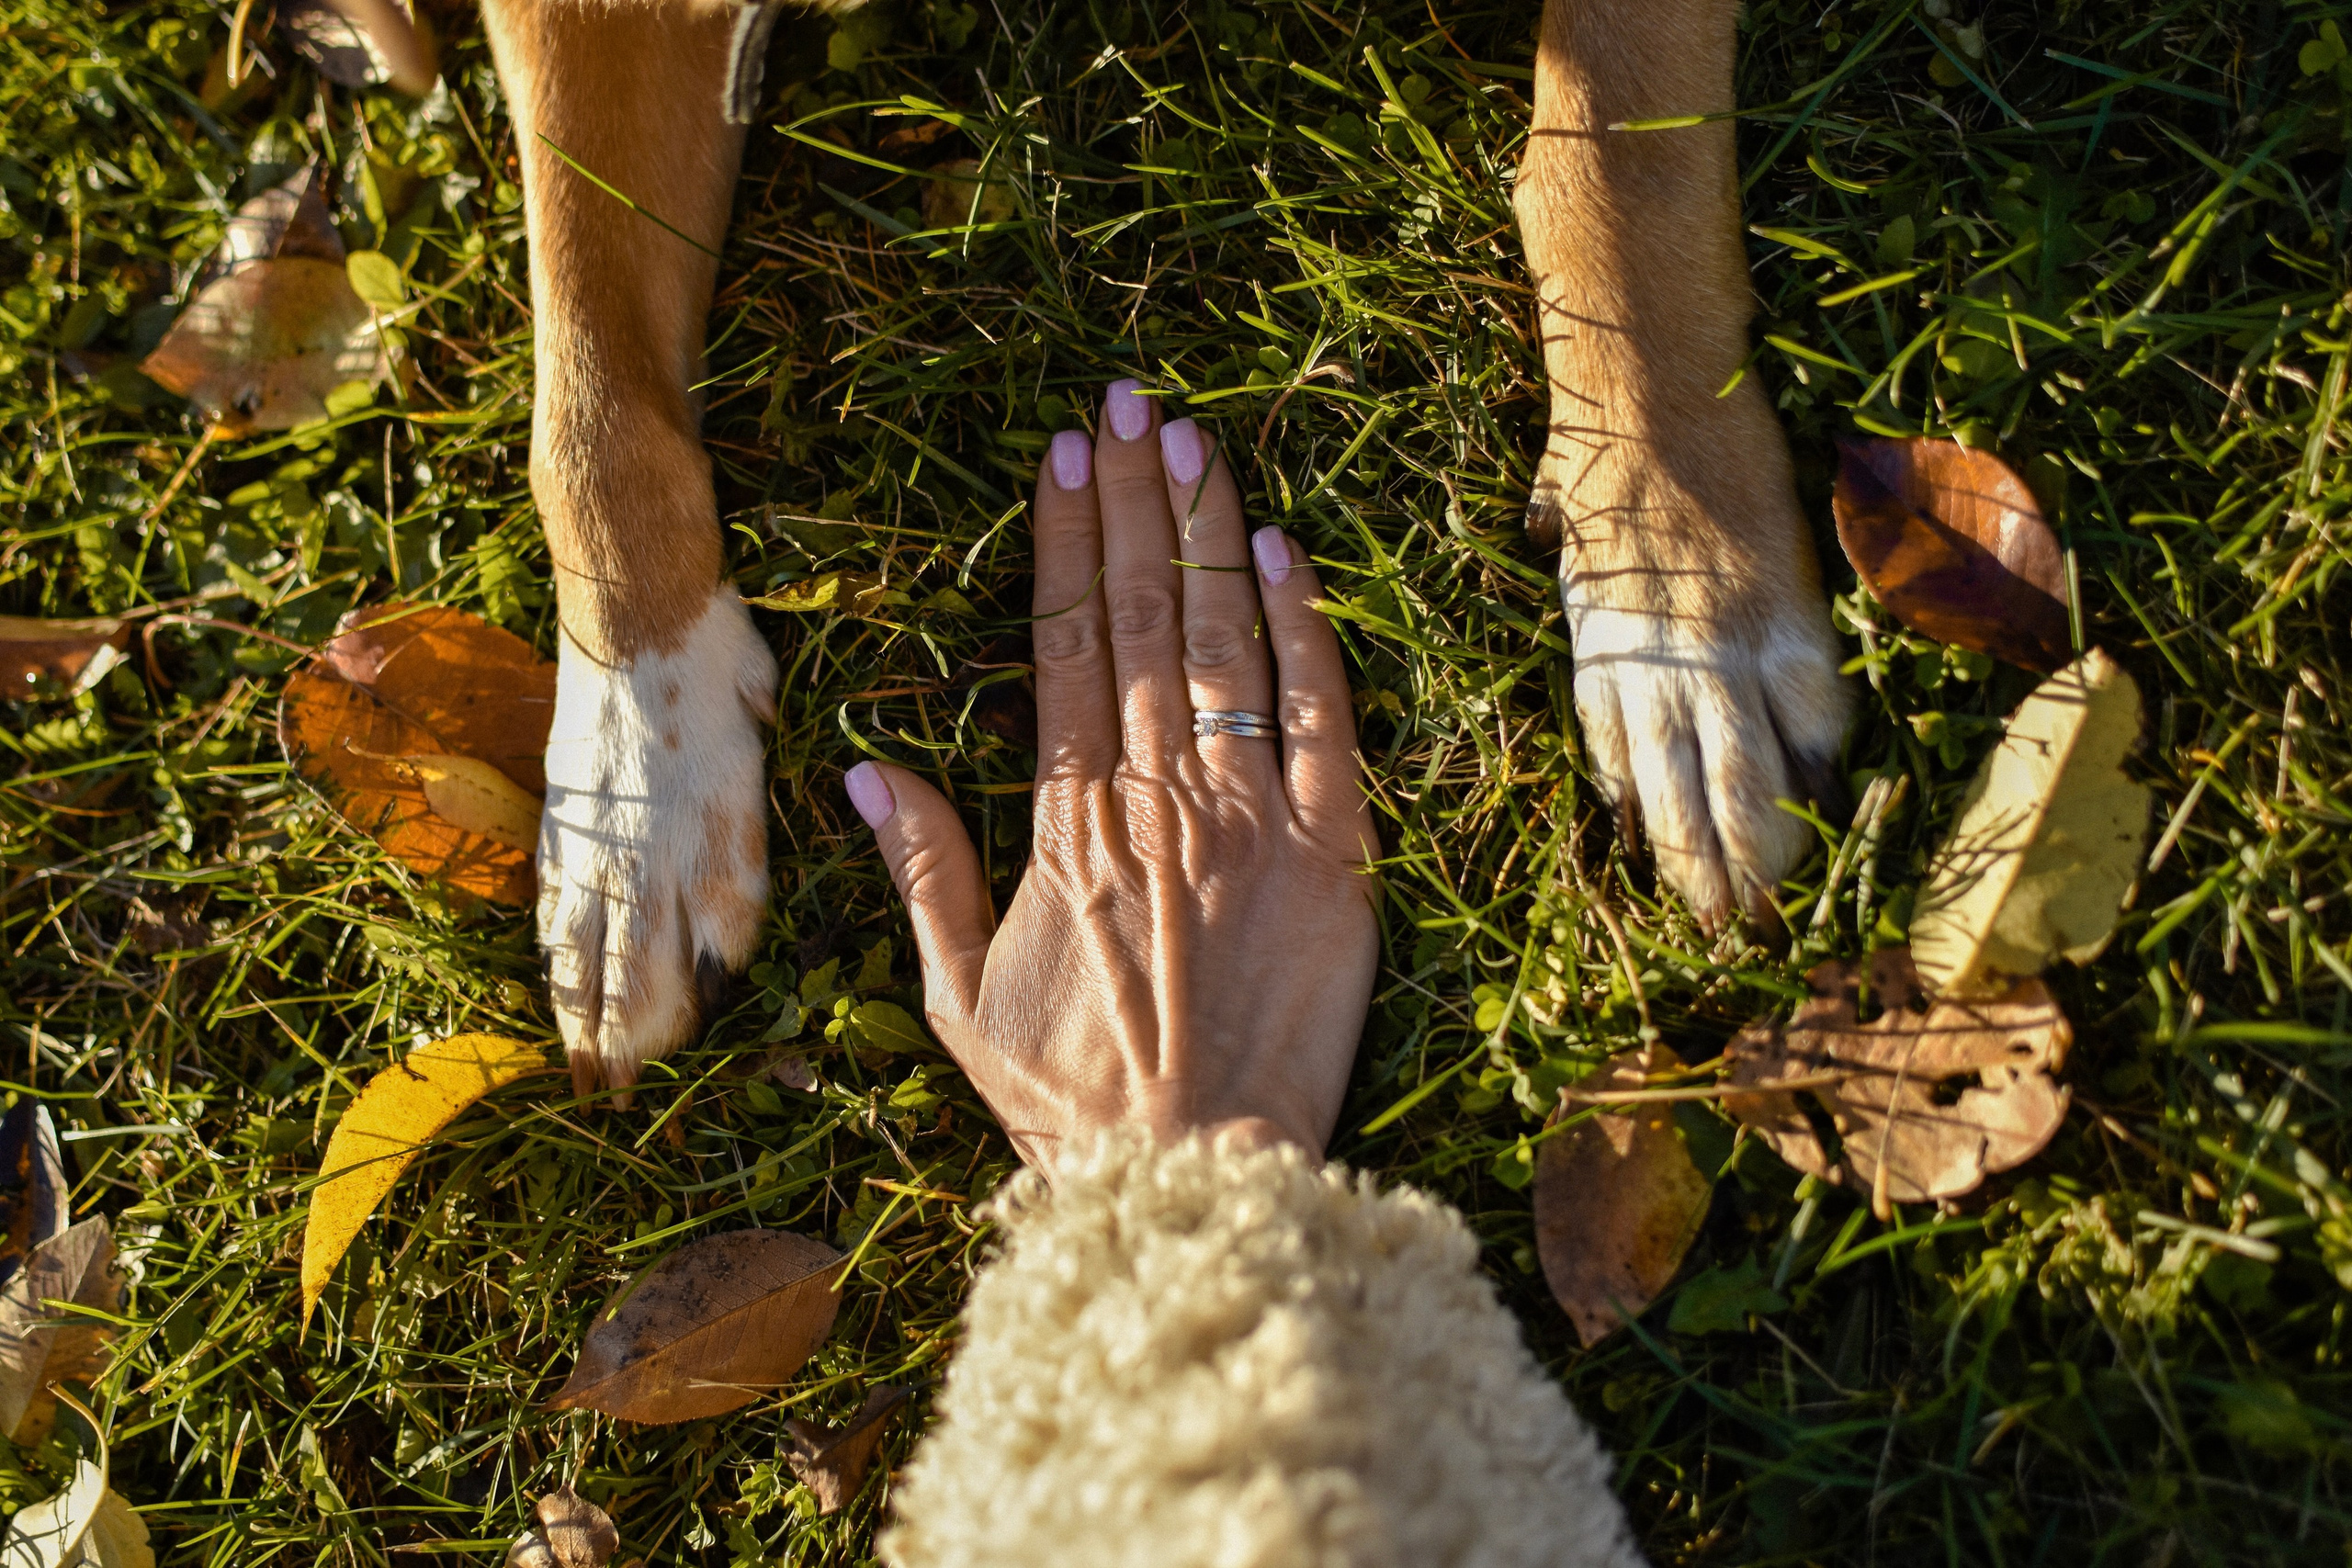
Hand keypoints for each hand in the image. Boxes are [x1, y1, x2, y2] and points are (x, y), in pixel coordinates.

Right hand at [843, 380, 1379, 1169]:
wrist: (1194, 1175)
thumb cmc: (1071, 1098)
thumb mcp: (956, 993)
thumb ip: (919, 869)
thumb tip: (860, 764)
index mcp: (1064, 823)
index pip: (1061, 645)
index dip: (1064, 544)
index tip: (1063, 461)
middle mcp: (1155, 797)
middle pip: (1141, 618)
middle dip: (1133, 503)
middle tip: (1129, 407)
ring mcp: (1250, 818)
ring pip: (1225, 645)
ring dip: (1209, 536)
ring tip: (1194, 445)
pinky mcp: (1335, 854)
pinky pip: (1321, 720)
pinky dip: (1306, 634)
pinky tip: (1288, 557)